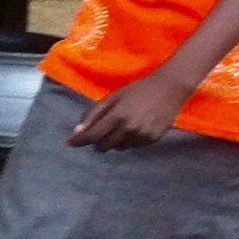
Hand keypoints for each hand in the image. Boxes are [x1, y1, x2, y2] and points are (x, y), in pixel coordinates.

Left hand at [67, 73, 191, 151]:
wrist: (168, 90)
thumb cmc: (137, 91)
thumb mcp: (113, 97)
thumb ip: (95, 114)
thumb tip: (78, 130)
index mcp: (117, 116)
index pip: (93, 135)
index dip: (79, 140)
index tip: (69, 143)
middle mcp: (129, 129)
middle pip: (104, 146)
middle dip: (97, 141)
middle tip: (98, 131)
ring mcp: (142, 136)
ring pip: (118, 148)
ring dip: (112, 141)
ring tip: (119, 126)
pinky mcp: (152, 140)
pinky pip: (132, 146)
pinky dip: (127, 141)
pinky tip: (132, 128)